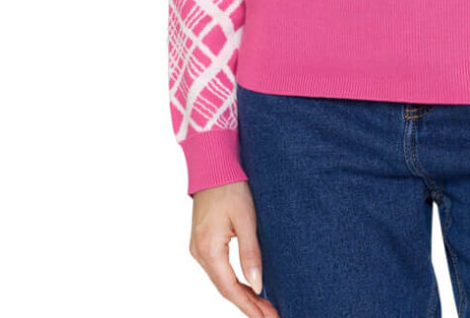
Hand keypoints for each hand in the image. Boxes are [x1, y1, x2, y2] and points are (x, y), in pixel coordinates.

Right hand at [189, 180, 279, 317]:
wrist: (213, 166)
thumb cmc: (231, 187)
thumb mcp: (246, 219)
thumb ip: (250, 253)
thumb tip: (257, 286)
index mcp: (209, 249)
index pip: (230, 289)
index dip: (249, 307)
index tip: (268, 317)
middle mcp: (199, 253)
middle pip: (225, 288)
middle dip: (248, 305)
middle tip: (270, 315)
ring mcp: (198, 248)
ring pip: (221, 281)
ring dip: (241, 295)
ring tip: (263, 307)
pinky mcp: (203, 242)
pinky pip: (218, 270)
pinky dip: (233, 282)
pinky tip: (247, 287)